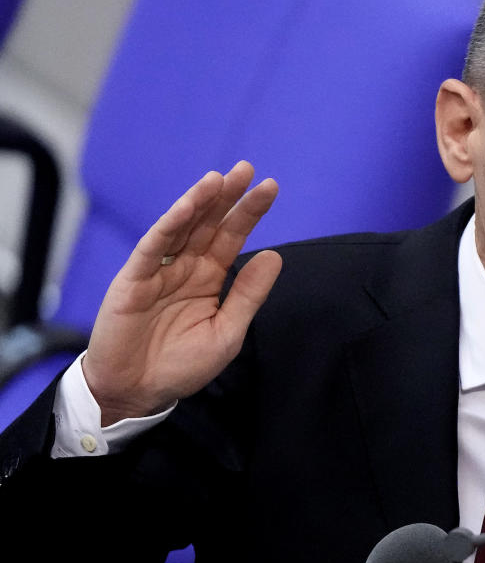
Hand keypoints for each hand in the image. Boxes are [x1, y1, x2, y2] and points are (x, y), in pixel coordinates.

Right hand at [82, 161, 281, 425]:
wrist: (137, 393)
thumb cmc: (182, 365)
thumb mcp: (227, 332)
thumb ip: (248, 295)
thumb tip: (274, 255)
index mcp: (209, 277)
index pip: (232, 236)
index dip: (249, 212)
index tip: (270, 188)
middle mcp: (185, 267)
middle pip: (209, 224)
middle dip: (227, 196)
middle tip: (247, 169)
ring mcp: (159, 271)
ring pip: (182, 227)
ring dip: (200, 201)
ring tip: (220, 178)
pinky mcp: (133, 280)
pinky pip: (153, 247)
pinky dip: (170, 224)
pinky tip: (188, 205)